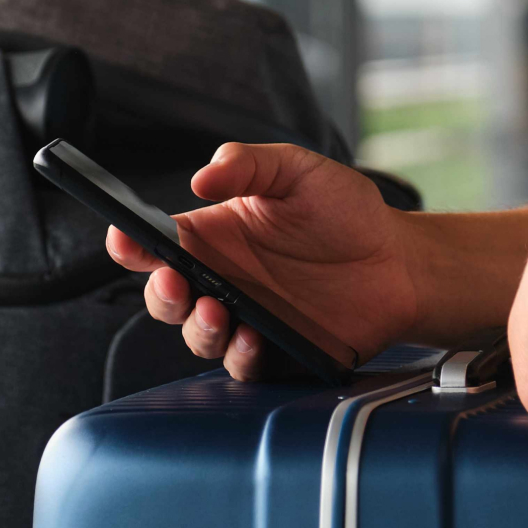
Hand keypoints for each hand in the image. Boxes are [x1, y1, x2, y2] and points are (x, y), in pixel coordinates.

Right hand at [106, 143, 417, 380]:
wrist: (400, 262)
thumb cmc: (349, 213)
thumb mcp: (300, 171)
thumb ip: (250, 164)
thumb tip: (203, 177)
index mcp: (215, 235)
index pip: (155, 242)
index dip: (130, 242)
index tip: (127, 238)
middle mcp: (223, 279)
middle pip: (164, 294)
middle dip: (160, 292)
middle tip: (178, 282)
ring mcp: (247, 317)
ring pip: (197, 334)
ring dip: (197, 328)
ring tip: (218, 312)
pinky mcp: (275, 350)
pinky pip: (242, 363)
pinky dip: (240, 355)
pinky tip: (255, 336)